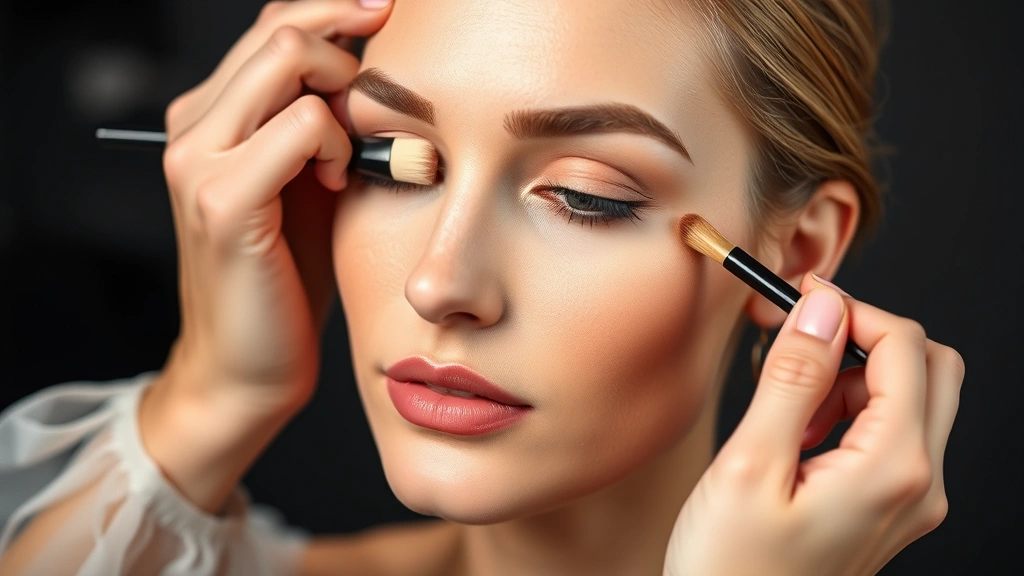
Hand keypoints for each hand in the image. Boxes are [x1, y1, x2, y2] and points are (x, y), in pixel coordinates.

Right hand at [139, 0, 392, 511]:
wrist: (248, 366)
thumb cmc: (289, 277)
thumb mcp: (308, 182)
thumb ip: (324, 124)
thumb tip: (376, 68)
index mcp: (211, 116)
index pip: (274, 26)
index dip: (335, 12)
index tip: (390, 16)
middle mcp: (193, 126)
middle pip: (282, 27)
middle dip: (351, 39)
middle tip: (389, 84)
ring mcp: (198, 160)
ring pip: (289, 59)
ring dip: (346, 92)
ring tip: (356, 150)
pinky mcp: (223, 200)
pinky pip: (301, 126)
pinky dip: (336, 142)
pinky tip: (338, 179)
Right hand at [665, 274, 963, 575]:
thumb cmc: (729, 568)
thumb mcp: (750, 465)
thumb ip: (792, 380)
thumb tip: (823, 309)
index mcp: (893, 469)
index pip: (904, 347)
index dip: (851, 307)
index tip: (800, 298)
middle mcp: (919, 484)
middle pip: (931, 366)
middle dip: (866, 338)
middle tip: (801, 344)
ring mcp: (910, 501)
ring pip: (914, 398)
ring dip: (853, 379)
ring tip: (787, 411)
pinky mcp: (889, 508)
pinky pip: (892, 435)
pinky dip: (849, 414)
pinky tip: (797, 437)